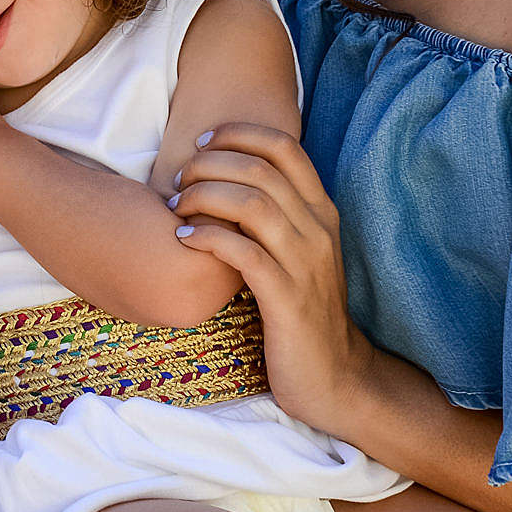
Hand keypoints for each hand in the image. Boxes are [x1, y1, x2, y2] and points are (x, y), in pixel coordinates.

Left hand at [168, 122, 376, 429]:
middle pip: (260, 169)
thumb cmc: (302, 312)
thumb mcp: (295, 255)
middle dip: (209, 164)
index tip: (202, 142)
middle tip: (178, 179)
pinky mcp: (287, 298)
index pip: (285, 147)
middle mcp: (318, 230)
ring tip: (176, 208)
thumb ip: (273, 217)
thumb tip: (223, 182)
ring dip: (203, 197)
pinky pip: (243, 252)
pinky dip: (207, 238)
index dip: (239, 134)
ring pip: (251, 204)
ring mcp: (305, 263)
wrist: (336, 377)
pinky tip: (184, 241)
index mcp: (321, 212)